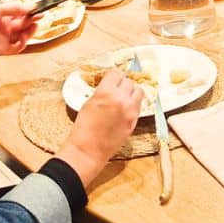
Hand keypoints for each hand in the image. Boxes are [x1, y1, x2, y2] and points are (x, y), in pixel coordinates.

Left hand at [0, 2, 35, 68]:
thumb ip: (14, 8)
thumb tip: (29, 7)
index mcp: (2, 17)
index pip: (19, 15)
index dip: (29, 13)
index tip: (37, 9)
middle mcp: (4, 28)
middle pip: (23, 25)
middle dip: (32, 20)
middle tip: (39, 16)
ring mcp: (4, 38)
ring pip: (23, 36)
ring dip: (30, 31)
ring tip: (34, 25)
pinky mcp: (3, 48)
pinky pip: (17, 47)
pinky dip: (23, 43)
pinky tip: (24, 36)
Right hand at [57, 69, 143, 186]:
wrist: (88, 149)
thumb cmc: (84, 128)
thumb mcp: (89, 103)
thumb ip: (102, 92)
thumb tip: (111, 86)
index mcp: (105, 92)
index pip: (116, 73)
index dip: (114, 77)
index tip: (113, 80)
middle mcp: (120, 98)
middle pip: (128, 81)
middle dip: (123, 84)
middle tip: (118, 90)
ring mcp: (129, 109)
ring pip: (138, 91)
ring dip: (132, 92)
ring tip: (125, 98)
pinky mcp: (134, 119)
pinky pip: (139, 105)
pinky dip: (134, 104)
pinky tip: (127, 108)